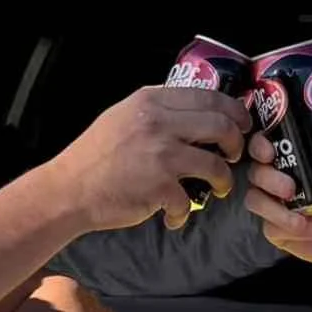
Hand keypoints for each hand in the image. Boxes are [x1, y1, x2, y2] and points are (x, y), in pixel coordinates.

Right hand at [50, 85, 250, 233]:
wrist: (69, 189)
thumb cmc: (94, 156)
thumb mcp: (123, 116)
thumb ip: (156, 110)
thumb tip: (194, 112)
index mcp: (151, 100)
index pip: (209, 96)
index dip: (234, 111)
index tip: (241, 124)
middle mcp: (159, 123)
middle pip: (222, 126)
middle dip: (237, 143)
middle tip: (233, 155)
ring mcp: (161, 155)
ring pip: (216, 165)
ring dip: (224, 180)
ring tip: (219, 188)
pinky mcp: (160, 187)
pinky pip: (190, 201)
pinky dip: (185, 213)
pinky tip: (175, 215)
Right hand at [242, 103, 311, 271]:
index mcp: (293, 161)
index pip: (264, 146)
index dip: (259, 145)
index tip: (270, 149)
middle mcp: (278, 181)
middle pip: (255, 172)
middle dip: (267, 177)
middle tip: (290, 186)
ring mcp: (275, 207)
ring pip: (254, 200)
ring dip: (274, 207)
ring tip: (303, 213)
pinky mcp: (278, 231)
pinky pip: (269, 228)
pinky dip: (289, 228)